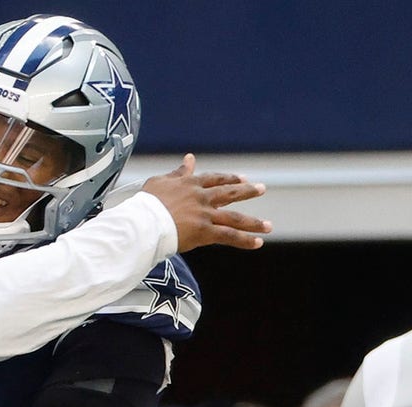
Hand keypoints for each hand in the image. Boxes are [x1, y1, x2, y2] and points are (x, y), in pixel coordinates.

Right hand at [142, 153, 272, 251]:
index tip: (241, 178)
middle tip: (261, 189)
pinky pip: (229, 236)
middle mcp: (201, 197)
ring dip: (253, 222)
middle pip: (229, 194)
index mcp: (190, 184)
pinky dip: (244, 240)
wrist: (144, 222)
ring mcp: (205, 215)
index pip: (213, 179)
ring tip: (268, 226)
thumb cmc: (146, 203)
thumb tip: (189, 159)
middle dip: (247, 191)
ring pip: (234, 218)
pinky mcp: (205, 232)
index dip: (228, 179)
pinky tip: (258, 243)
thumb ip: (178, 172)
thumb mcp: (159, 182)